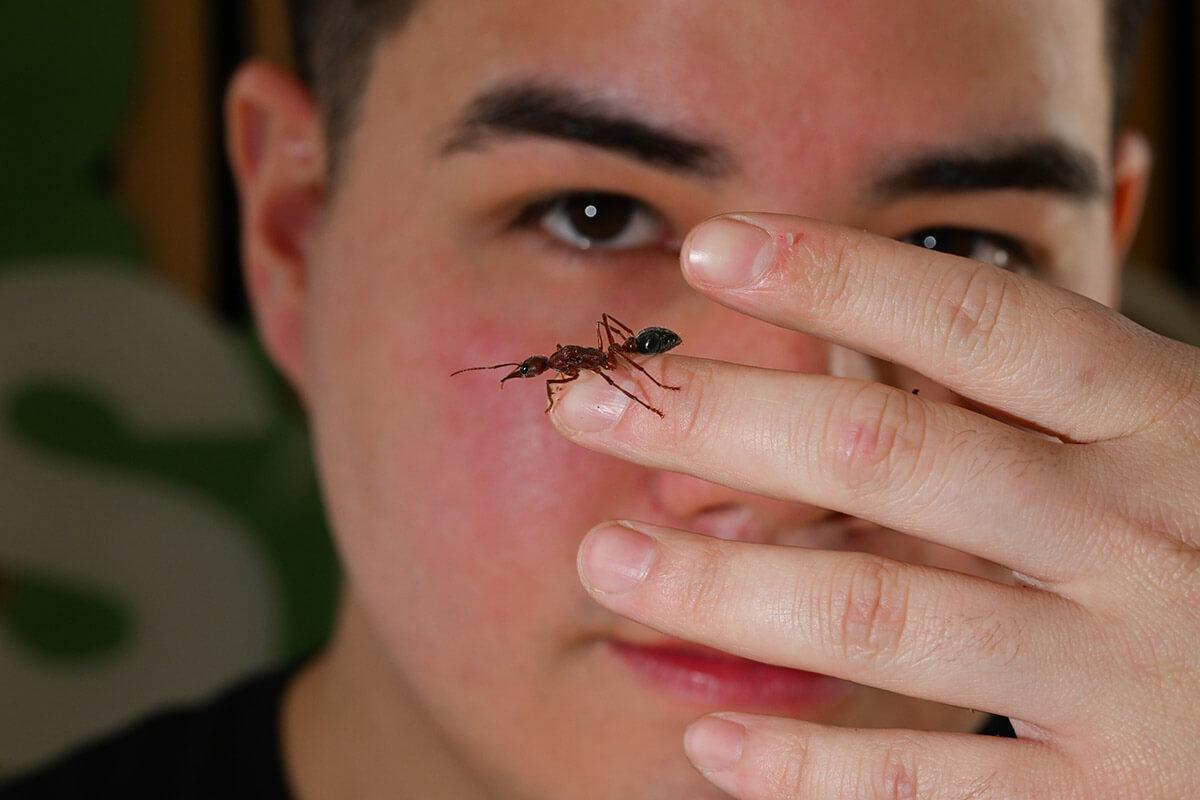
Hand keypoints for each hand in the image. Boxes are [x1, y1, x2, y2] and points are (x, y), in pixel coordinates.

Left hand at [549, 213, 1199, 798]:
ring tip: (603, 561)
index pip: (978, 318)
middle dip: (722, 420)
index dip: (837, 276)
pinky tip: (711, 741)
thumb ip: (1003, 413)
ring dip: (723, 587)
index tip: (705, 250)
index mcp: (1158, 418)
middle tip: (583, 404)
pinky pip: (933, 788)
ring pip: (885, 615)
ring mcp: (1129, 674)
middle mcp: (1142, 532)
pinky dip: (810, 767)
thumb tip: (809, 373)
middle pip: (894, 452)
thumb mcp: (1144, 449)